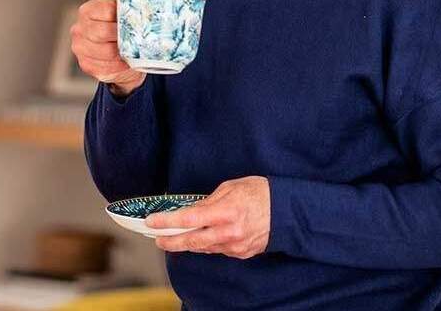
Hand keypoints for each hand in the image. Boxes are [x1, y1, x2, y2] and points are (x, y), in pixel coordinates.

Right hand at [70, 0, 144, 95]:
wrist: (118, 52)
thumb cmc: (121, 28)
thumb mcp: (124, 7)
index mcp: (87, 10)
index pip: (105, 10)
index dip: (123, 16)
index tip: (134, 21)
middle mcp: (79, 28)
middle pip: (103, 32)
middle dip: (122, 36)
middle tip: (136, 38)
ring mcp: (80, 47)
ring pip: (105, 52)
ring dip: (122, 52)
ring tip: (132, 50)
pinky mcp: (86, 64)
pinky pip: (105, 66)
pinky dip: (119, 65)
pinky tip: (125, 61)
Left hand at [147, 176, 271, 258]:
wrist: (288, 212)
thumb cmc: (260, 194)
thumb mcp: (231, 188)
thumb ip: (208, 201)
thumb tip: (191, 210)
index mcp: (226, 212)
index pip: (189, 219)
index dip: (167, 221)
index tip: (152, 222)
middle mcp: (229, 232)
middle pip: (191, 241)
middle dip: (171, 241)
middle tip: (158, 240)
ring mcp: (235, 245)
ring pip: (203, 247)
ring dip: (188, 243)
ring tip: (176, 237)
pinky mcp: (241, 253)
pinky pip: (218, 250)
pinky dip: (208, 243)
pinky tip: (203, 237)